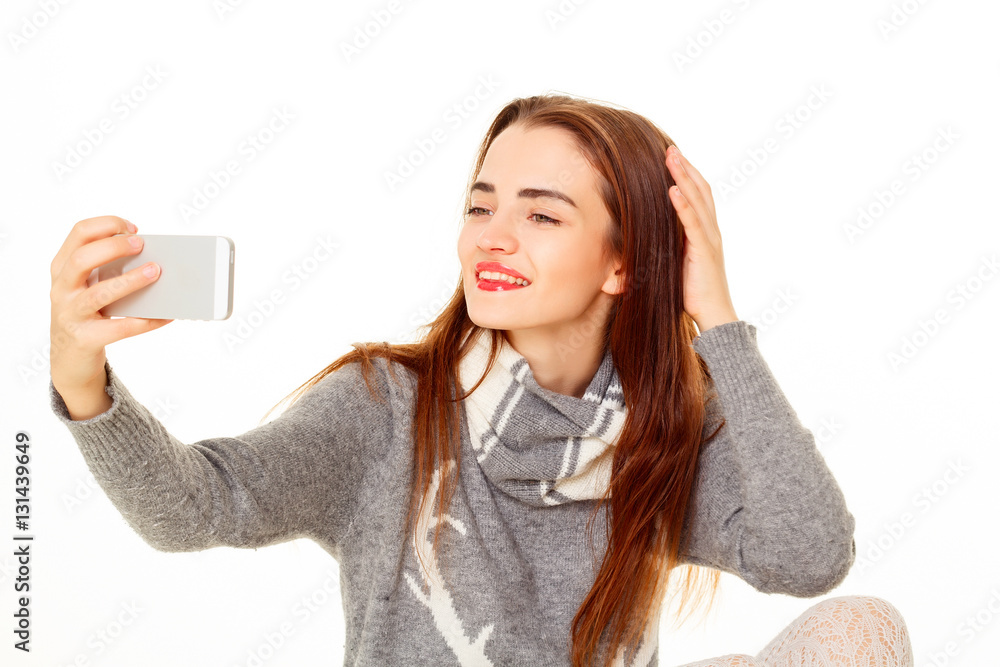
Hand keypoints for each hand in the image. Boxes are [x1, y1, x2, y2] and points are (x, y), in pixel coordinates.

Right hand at [49, 215, 172, 396]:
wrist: (68, 358)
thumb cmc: (85, 313)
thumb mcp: (86, 286)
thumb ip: (106, 268)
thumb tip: (151, 257)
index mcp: (62, 268)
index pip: (79, 234)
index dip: (107, 225)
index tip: (133, 229)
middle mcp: (62, 288)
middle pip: (82, 259)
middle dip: (114, 247)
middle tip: (141, 244)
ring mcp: (71, 314)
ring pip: (100, 293)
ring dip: (131, 280)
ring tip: (155, 272)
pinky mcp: (86, 339)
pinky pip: (121, 328)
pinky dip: (146, 321)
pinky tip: (166, 315)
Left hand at [665, 145, 737, 332]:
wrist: (713, 314)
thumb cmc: (693, 292)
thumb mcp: (679, 261)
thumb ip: (671, 245)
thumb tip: (648, 236)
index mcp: (706, 231)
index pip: (699, 195)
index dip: (688, 175)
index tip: (672, 157)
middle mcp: (711, 230)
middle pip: (700, 190)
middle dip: (685, 167)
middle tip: (670, 148)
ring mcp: (709, 239)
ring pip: (697, 200)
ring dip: (683, 176)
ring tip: (671, 157)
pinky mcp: (704, 251)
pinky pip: (693, 223)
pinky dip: (683, 204)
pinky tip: (673, 190)